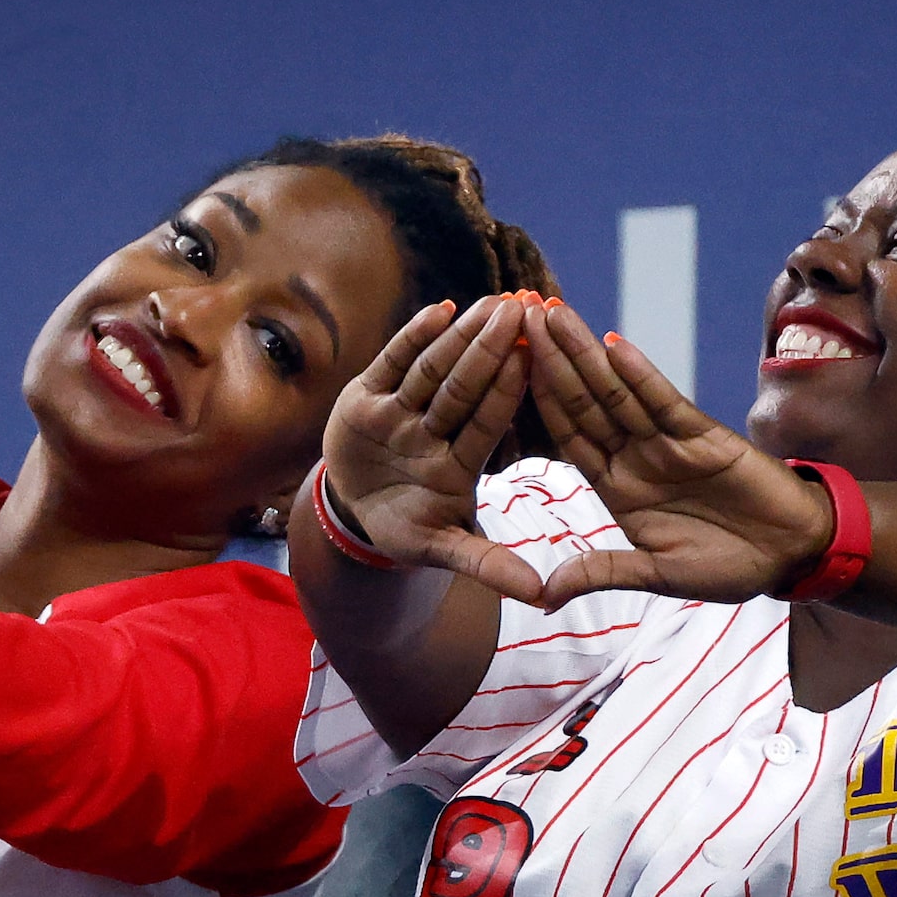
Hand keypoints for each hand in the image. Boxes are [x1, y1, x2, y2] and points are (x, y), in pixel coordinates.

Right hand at [317, 294, 548, 602]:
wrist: (354, 515)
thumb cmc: (406, 529)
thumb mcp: (444, 550)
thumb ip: (489, 565)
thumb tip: (542, 596)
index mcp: (460, 461)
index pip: (488, 420)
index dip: (509, 389)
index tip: (535, 357)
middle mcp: (435, 429)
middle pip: (465, 383)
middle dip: (492, 347)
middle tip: (523, 308)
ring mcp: (402, 411)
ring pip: (434, 367)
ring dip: (462, 334)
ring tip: (493, 301)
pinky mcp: (368, 396)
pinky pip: (393, 362)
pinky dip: (413, 338)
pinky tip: (441, 310)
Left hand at [522, 301, 833, 609]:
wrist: (790, 554)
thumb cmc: (727, 566)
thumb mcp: (657, 575)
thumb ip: (603, 573)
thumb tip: (544, 596)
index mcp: (617, 487)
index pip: (567, 437)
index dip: (535, 403)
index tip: (499, 370)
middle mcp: (636, 456)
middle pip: (583, 401)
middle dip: (549, 360)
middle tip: (515, 315)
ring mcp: (668, 442)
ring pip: (616, 390)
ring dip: (584, 352)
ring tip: (551, 314)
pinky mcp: (704, 434)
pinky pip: (665, 401)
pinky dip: (640, 373)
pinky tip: (612, 344)